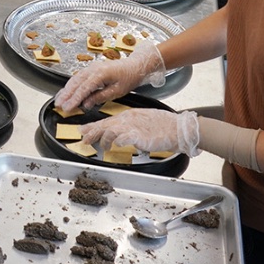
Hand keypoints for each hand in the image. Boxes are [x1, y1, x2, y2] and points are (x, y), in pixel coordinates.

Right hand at [54, 42, 166, 111]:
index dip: (74, 99)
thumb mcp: (117, 91)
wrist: (134, 65)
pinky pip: (78, 77)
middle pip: (75, 83)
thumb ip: (100, 97)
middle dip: (66, 94)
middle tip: (58, 105)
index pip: (83, 89)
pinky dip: (71, 85)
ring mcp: (91, 67)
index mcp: (100, 74)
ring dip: (66, 90)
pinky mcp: (91, 69)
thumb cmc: (128, 77)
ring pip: (74, 79)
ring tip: (59, 99)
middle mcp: (93, 69)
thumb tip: (86, 104)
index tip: (67, 108)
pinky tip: (67, 91)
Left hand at [82, 109, 200, 156]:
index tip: (84, 130)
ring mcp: (134, 127)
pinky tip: (115, 144)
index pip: (108, 121)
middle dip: (92, 132)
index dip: (94, 126)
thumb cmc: (164, 126)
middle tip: (84, 138)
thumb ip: (130, 127)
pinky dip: (118, 140)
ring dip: (104, 139)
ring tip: (102, 147)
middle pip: (106, 125)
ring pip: (111, 130)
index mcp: (130, 116)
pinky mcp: (140, 136)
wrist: (179, 128)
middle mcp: (129, 120)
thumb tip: (119, 135)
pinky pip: (125, 137)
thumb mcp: (143, 122)